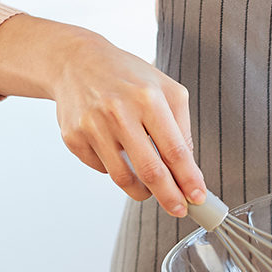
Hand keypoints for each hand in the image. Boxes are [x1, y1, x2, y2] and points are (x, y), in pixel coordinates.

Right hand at [44, 30, 207, 216]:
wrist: (75, 62)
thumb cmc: (126, 76)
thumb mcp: (164, 88)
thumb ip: (180, 126)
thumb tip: (188, 169)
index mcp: (148, 97)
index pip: (174, 149)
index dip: (188, 179)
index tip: (198, 197)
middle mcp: (119, 111)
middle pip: (150, 171)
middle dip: (169, 196)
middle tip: (179, 209)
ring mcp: (93, 126)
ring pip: (123, 178)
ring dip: (142, 191)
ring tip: (150, 189)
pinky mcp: (73, 137)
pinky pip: (102, 168)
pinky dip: (115, 168)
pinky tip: (117, 152)